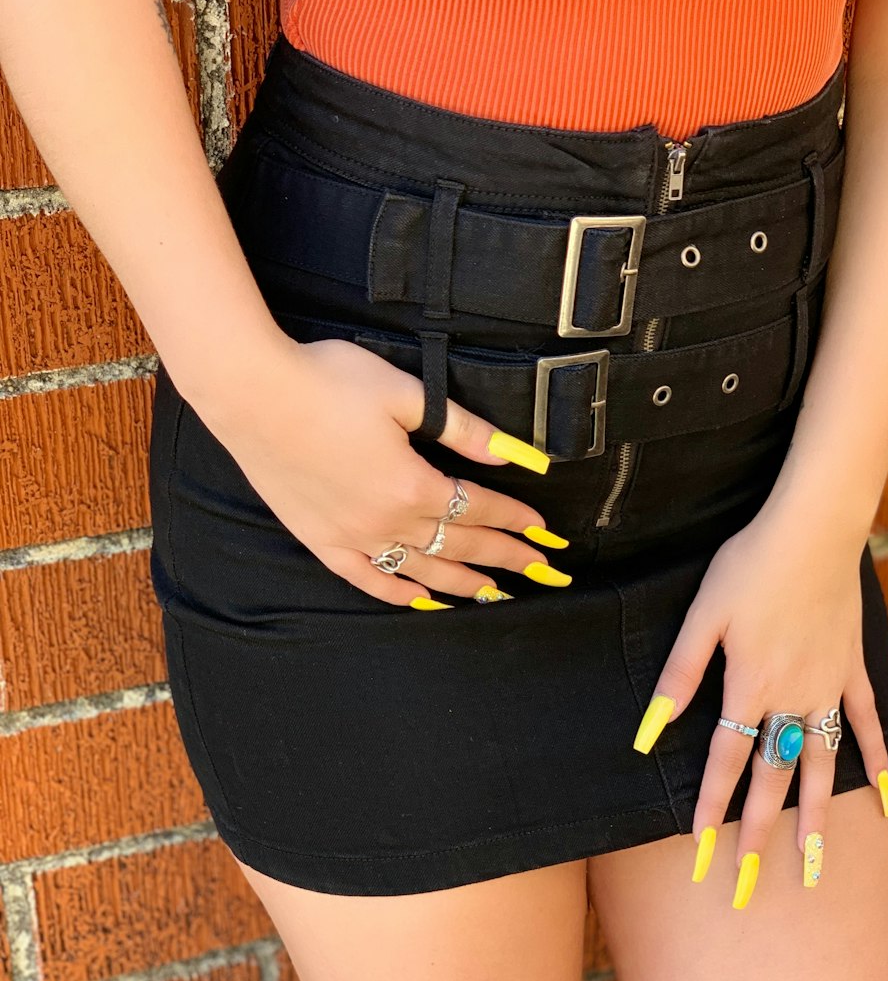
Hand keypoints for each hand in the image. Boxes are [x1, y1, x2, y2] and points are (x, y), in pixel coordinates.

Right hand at [192, 333, 570, 606]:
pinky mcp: (318, 538)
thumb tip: (511, 452)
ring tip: (493, 593)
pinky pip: (365, 578)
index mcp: (412, 484)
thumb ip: (461, 428)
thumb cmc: (326, 381)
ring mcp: (350, 536)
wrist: (250, 391)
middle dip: (504, 558)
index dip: (515, 519)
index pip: (479, 507)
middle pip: (458, 545)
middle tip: (539, 572)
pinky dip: (397, 593)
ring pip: (419, 570)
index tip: (544, 531)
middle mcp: (385, 521)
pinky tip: (420, 599)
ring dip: (461, 582)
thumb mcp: (404, 394)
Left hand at [630, 504, 887, 906]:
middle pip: (773, 774)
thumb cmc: (749, 567)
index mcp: (749, 686)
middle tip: (748, 877)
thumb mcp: (702, 617)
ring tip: (813, 861)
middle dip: (757, 828)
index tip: (701, 846)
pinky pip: (867, 722)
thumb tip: (652, 729)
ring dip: (816, 814)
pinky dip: (875, 758)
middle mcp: (792, 697)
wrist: (812, 531)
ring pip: (823, 763)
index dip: (711, 804)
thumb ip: (680, 675)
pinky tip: (882, 795)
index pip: (725, 760)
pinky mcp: (852, 667)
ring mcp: (828, 686)